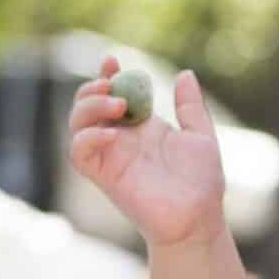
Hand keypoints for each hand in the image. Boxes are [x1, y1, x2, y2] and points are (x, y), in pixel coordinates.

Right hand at [66, 55, 227, 250]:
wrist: (199, 219)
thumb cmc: (202, 184)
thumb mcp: (201, 136)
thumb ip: (190, 107)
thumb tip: (185, 74)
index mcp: (140, 127)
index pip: (112, 94)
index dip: (106, 75)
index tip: (112, 60)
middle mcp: (120, 140)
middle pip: (87, 106)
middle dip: (92, 89)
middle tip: (112, 84)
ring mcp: (110, 157)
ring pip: (77, 125)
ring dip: (89, 107)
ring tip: (118, 105)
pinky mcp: (104, 177)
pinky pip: (79, 154)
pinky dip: (88, 138)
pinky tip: (112, 134)